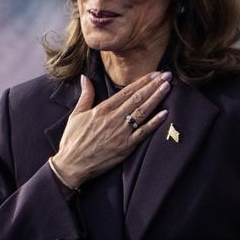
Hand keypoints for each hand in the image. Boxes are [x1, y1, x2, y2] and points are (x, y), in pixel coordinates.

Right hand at [51, 71, 171, 187]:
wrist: (72, 165)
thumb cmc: (72, 141)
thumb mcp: (76, 115)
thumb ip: (85, 95)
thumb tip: (84, 77)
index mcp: (102, 109)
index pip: (126, 91)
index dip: (142, 81)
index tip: (154, 73)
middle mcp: (113, 119)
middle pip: (138, 98)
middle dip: (153, 85)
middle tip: (167, 75)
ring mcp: (121, 133)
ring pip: (142, 112)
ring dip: (156, 98)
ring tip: (167, 87)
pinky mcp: (125, 147)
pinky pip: (143, 133)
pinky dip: (155, 123)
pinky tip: (165, 113)